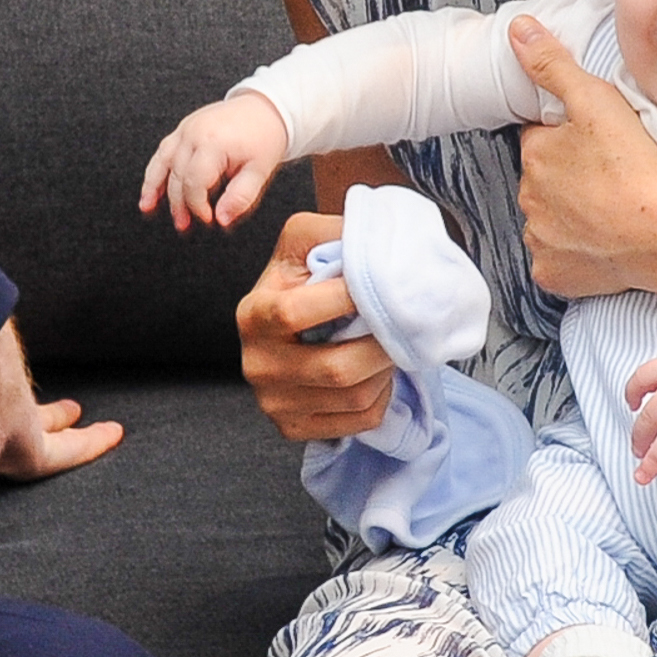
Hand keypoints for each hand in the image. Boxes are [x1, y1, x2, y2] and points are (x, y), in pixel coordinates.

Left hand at [0, 320, 122, 553]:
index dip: (90, 446)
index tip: (117, 431)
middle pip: (41, 420)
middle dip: (59, 421)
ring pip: (11, 397)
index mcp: (22, 439)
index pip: (62, 450)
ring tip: (20, 400)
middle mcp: (9, 411)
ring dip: (22, 401)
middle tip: (76, 409)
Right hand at [141, 92, 289, 231]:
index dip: (198, 206)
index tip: (208, 219)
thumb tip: (222, 219)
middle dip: (178, 204)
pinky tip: (150, 188)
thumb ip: (241, 197)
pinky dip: (154, 170)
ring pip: (163, 162)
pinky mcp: (184, 127)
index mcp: (214, 144)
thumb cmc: (264, 137)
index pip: (195, 183)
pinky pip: (163, 150)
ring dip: (154, 188)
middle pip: (177, 176)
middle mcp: (195, 133)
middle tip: (184, 224)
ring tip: (148, 208)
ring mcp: (187, 128)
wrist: (265, 108)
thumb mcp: (260, 171)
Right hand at [236, 212, 393, 440]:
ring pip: (354, 395)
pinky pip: (359, 419)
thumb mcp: (303, 239)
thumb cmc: (302, 276)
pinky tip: (377, 371)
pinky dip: (382, 395)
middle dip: (381, 344)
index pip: (295, 313)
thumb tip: (373, 234)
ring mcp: (274, 401)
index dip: (344, 300)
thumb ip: (332, 229)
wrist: (290, 323)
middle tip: (403, 322)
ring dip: (385, 368)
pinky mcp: (294, 427)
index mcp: (253, 314)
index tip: (379, 285)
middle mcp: (257, 364)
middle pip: (336, 368)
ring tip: (391, 343)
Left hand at [509, 15, 656, 298]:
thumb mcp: (595, 99)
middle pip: (544, 182)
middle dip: (567, 179)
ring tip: (610, 211)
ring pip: (550, 221)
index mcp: (535, 154)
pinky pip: (558, 261)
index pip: (541, 140)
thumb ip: (553, 64)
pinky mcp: (554, 274)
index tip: (595, 146)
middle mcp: (529, 198)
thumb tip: (517, 30)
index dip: (567, 140)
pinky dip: (575, 255)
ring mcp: (540, 239)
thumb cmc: (634, 166)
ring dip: (571, 216)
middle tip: (609, 177)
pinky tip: (602, 245)